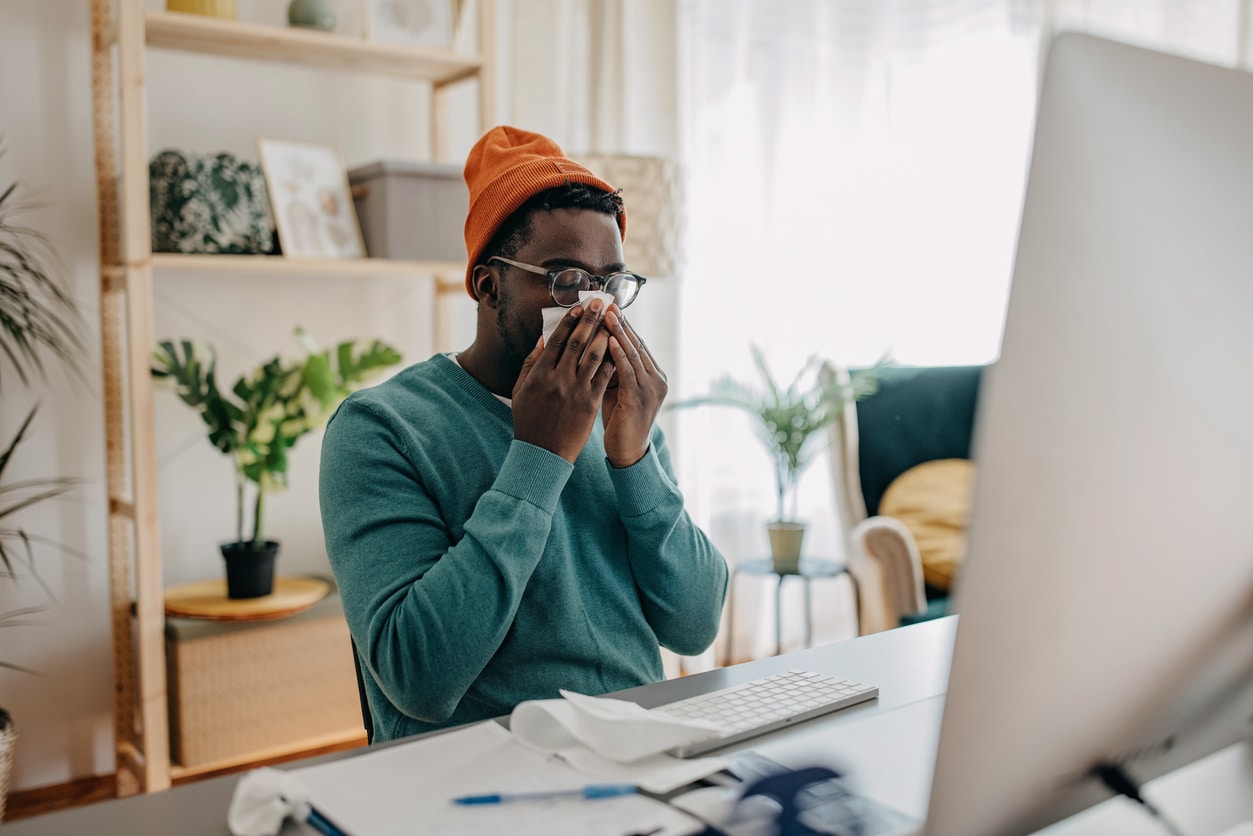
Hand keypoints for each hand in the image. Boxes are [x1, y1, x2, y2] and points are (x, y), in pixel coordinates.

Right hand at [512, 299, 615, 463]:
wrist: (543, 452)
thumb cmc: (529, 419)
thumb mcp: (522, 389)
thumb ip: (531, 362)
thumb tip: (543, 338)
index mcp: (540, 374)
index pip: (557, 340)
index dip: (569, 321)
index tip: (579, 307)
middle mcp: (559, 379)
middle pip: (578, 342)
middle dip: (590, 319)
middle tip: (599, 302)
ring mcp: (577, 391)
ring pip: (594, 356)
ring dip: (604, 334)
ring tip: (611, 320)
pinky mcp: (591, 403)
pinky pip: (605, 376)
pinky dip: (611, 359)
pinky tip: (617, 347)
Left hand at [601, 309, 666, 467]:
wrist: (628, 452)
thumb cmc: (619, 419)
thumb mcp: (617, 388)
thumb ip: (613, 367)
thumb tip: (596, 342)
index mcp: (653, 375)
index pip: (637, 344)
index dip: (623, 325)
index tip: (608, 307)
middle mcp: (656, 378)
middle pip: (637, 344)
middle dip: (621, 323)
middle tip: (607, 303)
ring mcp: (651, 388)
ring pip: (633, 353)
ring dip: (619, 332)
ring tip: (606, 315)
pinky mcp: (641, 398)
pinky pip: (629, 371)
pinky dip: (620, 354)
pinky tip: (609, 340)